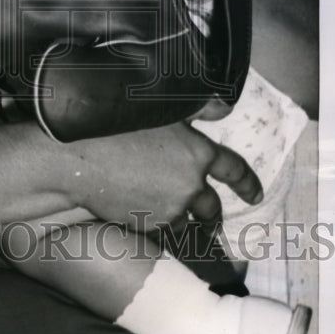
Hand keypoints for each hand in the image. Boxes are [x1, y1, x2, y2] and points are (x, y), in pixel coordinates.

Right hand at [64, 121, 262, 235]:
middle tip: (214, 224)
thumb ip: (197, 109)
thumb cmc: (115, 123)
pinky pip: (157, 226)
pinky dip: (155, 222)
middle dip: (215, 217)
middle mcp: (189, 185)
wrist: (78, 157)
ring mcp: (168, 208)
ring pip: (182, 219)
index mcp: (198, 154)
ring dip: (181, 220)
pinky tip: (142, 214)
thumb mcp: (161, 107)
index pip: (234, 169)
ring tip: (173, 219)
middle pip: (211, 207)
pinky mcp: (145, 223)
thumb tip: (223, 108)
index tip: (256, 195)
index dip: (247, 182)